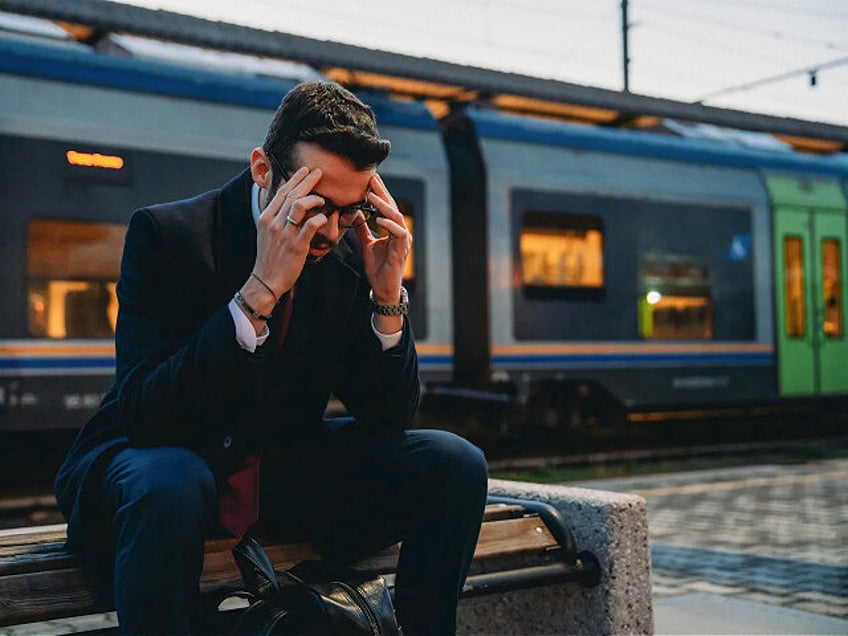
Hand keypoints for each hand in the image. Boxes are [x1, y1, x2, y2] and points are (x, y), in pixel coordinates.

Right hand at [238, 167, 328, 329]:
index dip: (295, 179)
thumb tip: (288, 204)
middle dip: (307, 181)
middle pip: (292, 194)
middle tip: (319, 172)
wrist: (266, 279)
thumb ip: (275, 218)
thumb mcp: (266, 233)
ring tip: (322, 200)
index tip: (305, 170)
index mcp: (266, 218)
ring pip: (300, 205)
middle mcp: (274, 223)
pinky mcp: (297, 246)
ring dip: (314, 199)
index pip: (281, 192)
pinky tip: (325, 218)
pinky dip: (320, 218)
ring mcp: (285, 234)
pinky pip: (311, 225)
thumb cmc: (269, 257)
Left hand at [354, 174, 411, 304]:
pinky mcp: (402, 251)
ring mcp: (403, 241)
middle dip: (382, 192)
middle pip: (392, 207)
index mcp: (393, 229)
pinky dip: (389, 225)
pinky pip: (399, 234)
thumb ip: (363, 228)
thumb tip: (355, 213)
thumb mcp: (366, 243)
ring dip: (383, 206)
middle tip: (372, 178)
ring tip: (371, 195)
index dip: (379, 193)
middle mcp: (401, 232)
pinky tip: (379, 218)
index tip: (369, 179)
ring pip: (396, 217)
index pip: (386, 207)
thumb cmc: (378, 267)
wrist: (383, 288)